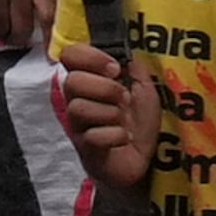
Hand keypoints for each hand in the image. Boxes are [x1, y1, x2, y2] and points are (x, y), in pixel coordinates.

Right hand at [51, 33, 160, 191]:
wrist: (144, 163)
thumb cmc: (140, 124)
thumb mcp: (145, 90)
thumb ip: (135, 70)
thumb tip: (126, 52)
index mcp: (91, 81)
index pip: (70, 55)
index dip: (89, 57)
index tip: (115, 69)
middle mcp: (78, 100)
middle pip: (72, 82)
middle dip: (105, 88)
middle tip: (124, 100)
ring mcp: (79, 125)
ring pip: (78, 108)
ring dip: (110, 113)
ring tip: (124, 121)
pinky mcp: (86, 148)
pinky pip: (92, 136)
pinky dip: (115, 136)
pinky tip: (124, 138)